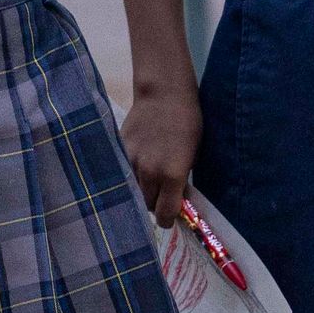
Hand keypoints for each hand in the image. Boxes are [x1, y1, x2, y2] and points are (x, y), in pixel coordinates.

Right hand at [123, 80, 200, 221]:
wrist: (163, 93)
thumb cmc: (188, 122)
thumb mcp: (193, 154)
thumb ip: (181, 179)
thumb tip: (175, 198)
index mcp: (172, 175)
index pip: (164, 214)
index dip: (167, 218)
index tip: (170, 216)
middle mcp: (149, 173)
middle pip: (146, 205)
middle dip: (155, 203)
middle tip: (162, 193)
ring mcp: (131, 161)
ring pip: (133, 190)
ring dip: (142, 188)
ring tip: (150, 177)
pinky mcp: (120, 150)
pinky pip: (124, 172)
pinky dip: (130, 173)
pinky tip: (139, 163)